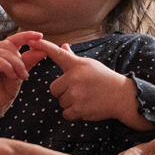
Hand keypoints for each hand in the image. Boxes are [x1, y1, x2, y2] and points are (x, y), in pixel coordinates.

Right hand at [0, 31, 48, 118]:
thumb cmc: (4, 91)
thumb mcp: (21, 73)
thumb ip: (29, 60)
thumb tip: (43, 49)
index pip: (12, 38)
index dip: (26, 35)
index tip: (40, 36)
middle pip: (8, 45)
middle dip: (20, 59)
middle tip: (25, 74)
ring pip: (3, 52)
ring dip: (15, 65)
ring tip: (19, 77)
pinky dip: (7, 68)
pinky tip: (12, 76)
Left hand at [30, 39, 148, 128]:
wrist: (121, 96)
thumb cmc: (104, 78)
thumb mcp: (90, 65)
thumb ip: (73, 58)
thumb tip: (63, 46)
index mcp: (77, 65)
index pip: (58, 54)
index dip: (45, 47)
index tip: (33, 41)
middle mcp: (74, 78)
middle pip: (54, 88)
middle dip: (63, 91)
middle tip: (78, 90)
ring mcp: (76, 94)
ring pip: (61, 101)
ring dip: (69, 102)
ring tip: (85, 98)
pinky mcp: (79, 109)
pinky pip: (66, 113)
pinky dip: (73, 113)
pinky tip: (85, 107)